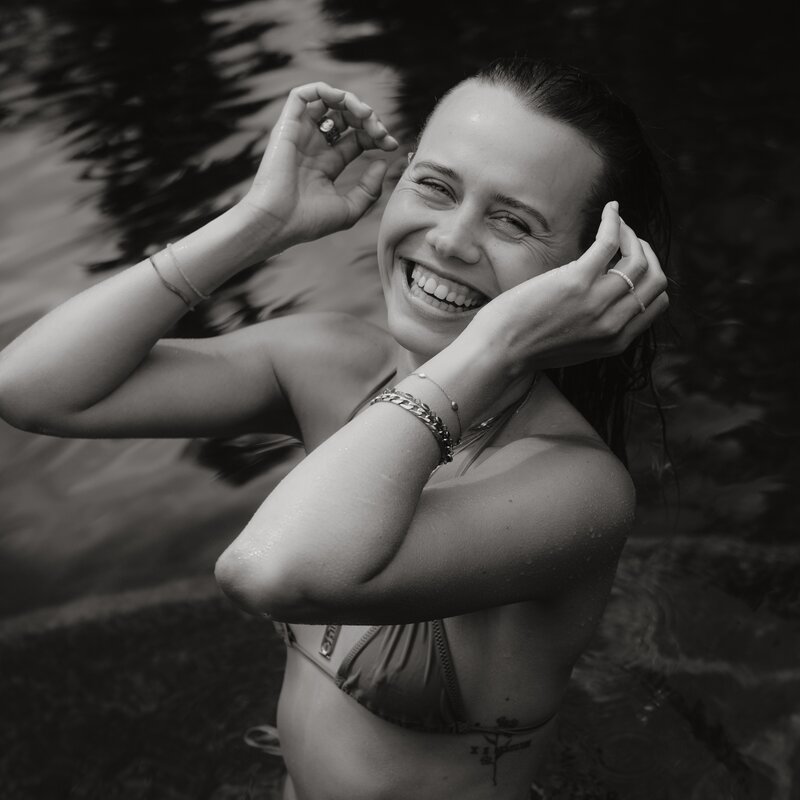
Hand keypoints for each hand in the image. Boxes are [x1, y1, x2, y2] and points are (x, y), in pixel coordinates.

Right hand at [237, 82, 398, 251]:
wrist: (278, 222)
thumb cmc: (308, 221)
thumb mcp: (349, 210)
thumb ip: (369, 189)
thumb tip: (382, 162)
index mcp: (327, 164)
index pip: (356, 138)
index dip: (376, 136)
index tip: (391, 145)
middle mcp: (314, 146)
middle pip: (346, 118)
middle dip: (369, 119)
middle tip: (381, 132)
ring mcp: (300, 135)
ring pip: (327, 101)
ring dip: (351, 102)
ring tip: (366, 116)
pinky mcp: (286, 125)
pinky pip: (302, 95)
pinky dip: (325, 90)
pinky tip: (344, 102)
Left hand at [464, 201, 668, 373]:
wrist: (498, 352)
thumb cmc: (524, 347)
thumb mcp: (573, 347)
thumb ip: (595, 330)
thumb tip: (603, 303)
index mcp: (616, 342)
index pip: (655, 303)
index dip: (649, 278)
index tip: (631, 262)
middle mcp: (613, 324)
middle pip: (655, 280)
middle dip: (647, 253)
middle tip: (629, 239)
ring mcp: (597, 302)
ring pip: (638, 259)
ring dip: (631, 235)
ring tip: (616, 224)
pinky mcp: (577, 281)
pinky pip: (610, 242)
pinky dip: (614, 222)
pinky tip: (611, 210)